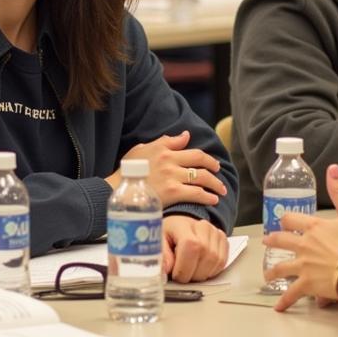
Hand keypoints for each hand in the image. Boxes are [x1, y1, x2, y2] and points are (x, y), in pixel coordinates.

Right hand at [108, 130, 227, 206]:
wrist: (116, 191)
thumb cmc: (126, 172)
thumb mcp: (142, 150)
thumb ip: (164, 142)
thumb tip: (184, 136)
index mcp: (163, 150)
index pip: (192, 150)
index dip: (206, 158)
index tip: (212, 164)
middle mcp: (170, 161)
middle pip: (201, 162)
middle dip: (214, 169)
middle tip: (219, 175)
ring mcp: (172, 177)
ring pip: (202, 178)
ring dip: (215, 185)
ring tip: (221, 191)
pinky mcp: (173, 193)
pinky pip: (196, 194)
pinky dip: (208, 197)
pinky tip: (213, 201)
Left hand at [162, 215, 228, 281]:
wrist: (180, 226)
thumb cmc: (168, 233)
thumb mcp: (157, 242)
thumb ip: (161, 255)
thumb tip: (165, 270)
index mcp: (183, 225)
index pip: (192, 247)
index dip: (184, 267)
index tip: (175, 275)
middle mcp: (203, 227)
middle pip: (206, 256)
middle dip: (192, 274)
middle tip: (181, 275)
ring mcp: (215, 233)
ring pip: (216, 262)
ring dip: (202, 274)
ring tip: (190, 270)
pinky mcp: (224, 241)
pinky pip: (222, 263)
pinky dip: (211, 271)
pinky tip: (199, 268)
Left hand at [266, 165, 337, 310]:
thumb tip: (332, 168)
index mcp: (314, 228)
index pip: (291, 219)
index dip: (286, 219)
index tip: (283, 220)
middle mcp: (304, 245)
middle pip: (281, 241)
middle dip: (273, 241)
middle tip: (267, 242)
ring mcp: (303, 265)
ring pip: (281, 267)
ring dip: (272, 270)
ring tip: (267, 274)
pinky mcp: (307, 284)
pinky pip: (292, 293)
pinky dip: (285, 300)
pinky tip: (278, 307)